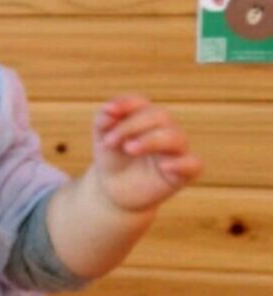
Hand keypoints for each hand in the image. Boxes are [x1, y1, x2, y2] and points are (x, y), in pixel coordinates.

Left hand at [92, 95, 202, 213]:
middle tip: (110, 141)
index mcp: (147, 117)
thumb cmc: (112, 160)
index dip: (126, 104)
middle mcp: (166, 129)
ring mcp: (176, 151)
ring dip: (151, 141)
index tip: (110, 111)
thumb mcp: (102, 139)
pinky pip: (193, 164)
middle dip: (132, 126)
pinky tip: (164, 167)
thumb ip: (102, 121)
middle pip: (159, 117)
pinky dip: (181, 164)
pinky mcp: (183, 173)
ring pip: (175, 137)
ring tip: (129, 148)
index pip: (141, 104)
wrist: (114, 191)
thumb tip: (108, 109)